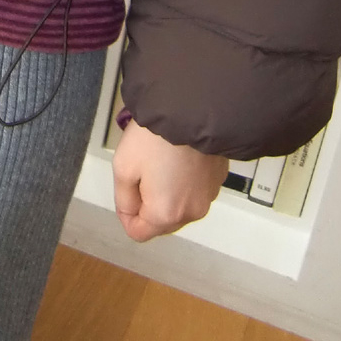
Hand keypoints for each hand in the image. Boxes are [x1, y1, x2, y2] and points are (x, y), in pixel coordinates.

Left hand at [113, 122, 229, 243]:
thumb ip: (123, 199)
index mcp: (166, 213)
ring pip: (179, 206)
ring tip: (162, 162)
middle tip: (144, 172)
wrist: (192, 107)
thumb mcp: (123, 167)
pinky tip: (178, 158)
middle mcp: (192, 210)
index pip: (138, 233)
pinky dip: (185, 180)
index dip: (126, 214)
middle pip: (161, 222)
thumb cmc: (158, 134)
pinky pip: (195, 189)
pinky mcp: (218, 179)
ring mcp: (208, 195)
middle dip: (149, 203)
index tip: (127, 193)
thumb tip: (129, 212)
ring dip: (168, 192)